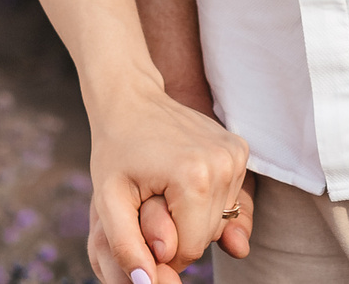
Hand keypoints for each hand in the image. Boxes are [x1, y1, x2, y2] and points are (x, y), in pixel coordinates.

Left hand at [81, 80, 250, 282]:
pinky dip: (205, 198)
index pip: (190, 248)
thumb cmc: (115, 150)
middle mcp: (224, 164)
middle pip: (208, 235)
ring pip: (220, 219)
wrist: (130, 99)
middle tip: (152, 201)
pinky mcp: (240, 148)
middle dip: (178, 232)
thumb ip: (126, 247)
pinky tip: (182, 176)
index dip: (162, 247)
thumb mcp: (108, 201)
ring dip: (192, 215)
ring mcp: (236, 154)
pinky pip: (227, 198)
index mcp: (194, 178)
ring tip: (165, 186)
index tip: (142, 221)